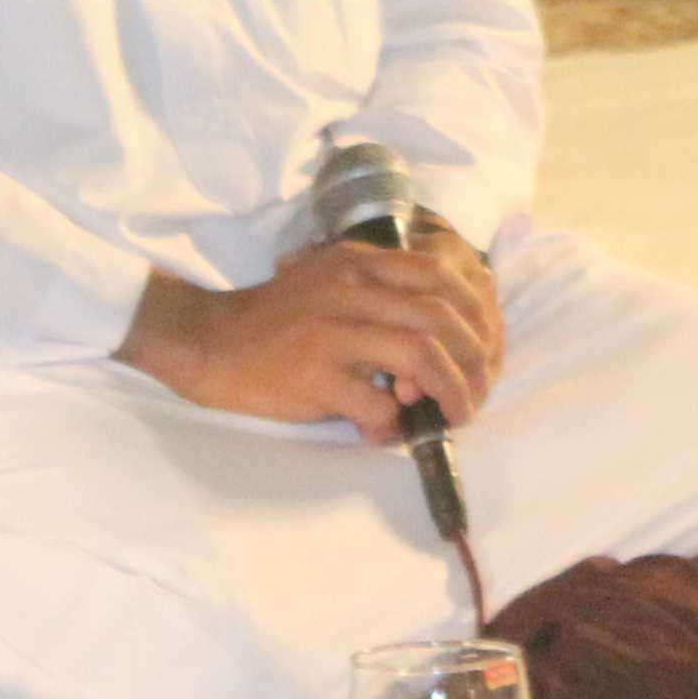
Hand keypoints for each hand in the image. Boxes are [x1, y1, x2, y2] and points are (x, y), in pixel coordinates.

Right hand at [120, 230, 504, 441]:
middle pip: (440, 319)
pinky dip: (393, 425)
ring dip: (450, 392)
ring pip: (421, 357)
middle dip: (474, 362)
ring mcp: (333, 332)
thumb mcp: (329, 281)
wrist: (211, 341)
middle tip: (478, 393)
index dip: (476, 315)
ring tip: (455, 416)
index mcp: (358, 264)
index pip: (440, 276)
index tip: (486, 349)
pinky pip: (376, 405)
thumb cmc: (277, 319)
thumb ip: (381, 294)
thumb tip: (443, 335)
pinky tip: (386, 434)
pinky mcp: (315, 375)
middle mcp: (350, 290)